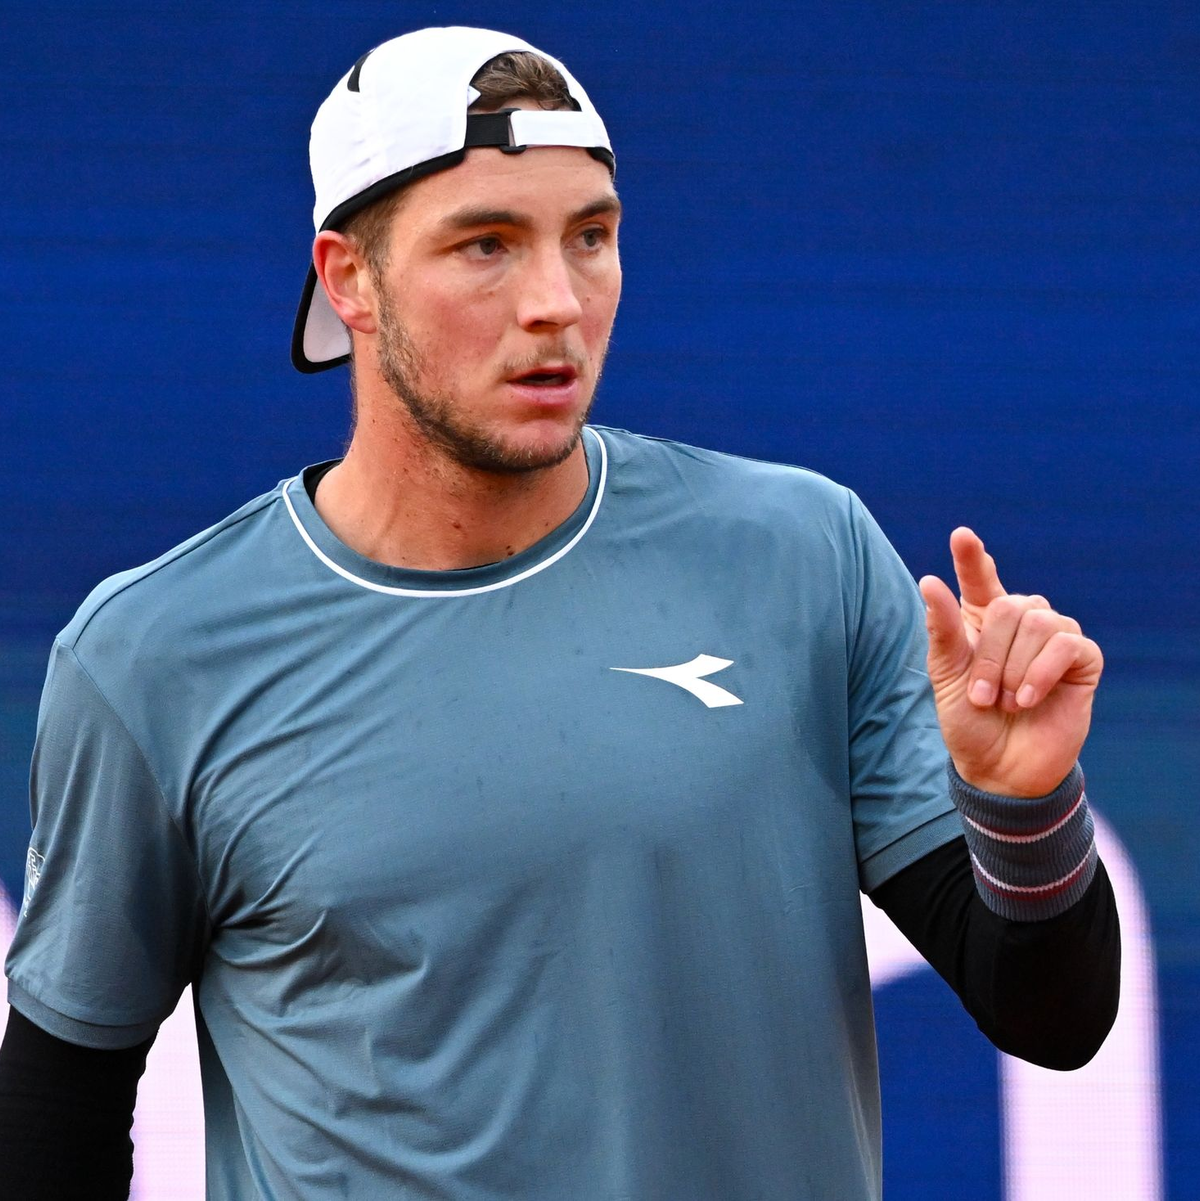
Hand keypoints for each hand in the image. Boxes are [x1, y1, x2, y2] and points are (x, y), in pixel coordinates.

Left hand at [918, 528, 1103, 796]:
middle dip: (988, 656)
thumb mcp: (946, 676)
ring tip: (1006, 702)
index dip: (971, 557)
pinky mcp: (1083, 659)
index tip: (962, 534)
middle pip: (1008, 606)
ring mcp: (1055, 638)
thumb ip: (943, 630)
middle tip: (980, 696)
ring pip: (1039, 621)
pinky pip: (1067, 644)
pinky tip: (1029, 698)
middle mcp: (1021, 622)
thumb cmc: (970, 722)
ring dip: (1013, 668)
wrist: (1001, 769)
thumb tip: (930, 581)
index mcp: (983, 621)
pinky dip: (1042, 672)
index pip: (980, 579)